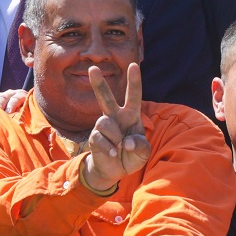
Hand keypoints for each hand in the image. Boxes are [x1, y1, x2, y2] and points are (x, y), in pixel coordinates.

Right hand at [80, 63, 147, 191]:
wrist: (115, 170)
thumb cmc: (132, 156)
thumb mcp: (143, 152)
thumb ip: (140, 146)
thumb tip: (127, 142)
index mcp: (131, 115)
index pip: (133, 95)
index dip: (134, 81)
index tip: (133, 65)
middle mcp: (115, 117)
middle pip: (106, 97)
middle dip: (99, 83)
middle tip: (92, 68)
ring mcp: (103, 127)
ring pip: (104, 122)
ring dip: (115, 137)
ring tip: (118, 148)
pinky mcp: (94, 138)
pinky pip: (99, 138)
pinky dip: (109, 149)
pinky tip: (112, 154)